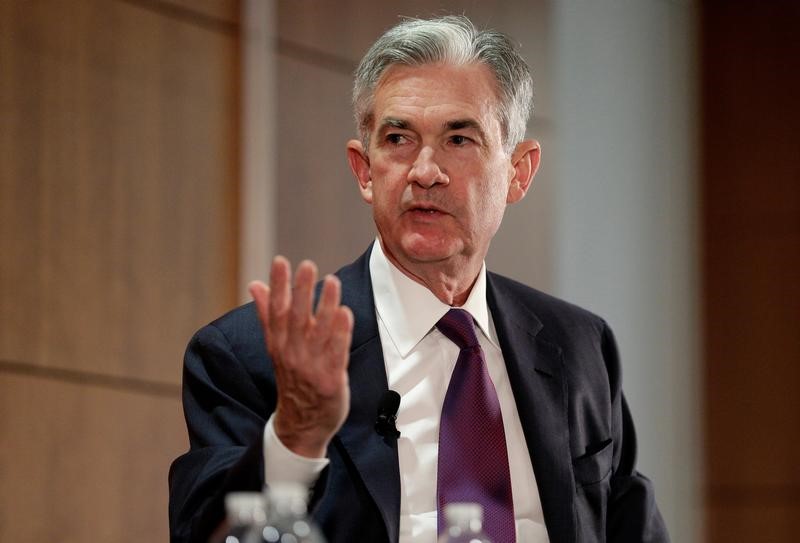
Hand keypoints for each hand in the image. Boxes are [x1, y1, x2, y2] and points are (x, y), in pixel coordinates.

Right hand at [249, 257, 352, 458]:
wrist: (301, 425)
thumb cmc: (293, 379)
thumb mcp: (277, 347)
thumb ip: (268, 314)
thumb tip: (255, 284)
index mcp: (279, 344)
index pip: (275, 310)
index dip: (278, 285)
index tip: (281, 261)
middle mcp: (292, 353)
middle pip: (295, 318)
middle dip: (300, 290)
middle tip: (306, 265)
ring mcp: (311, 367)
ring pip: (318, 332)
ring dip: (324, 305)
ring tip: (331, 281)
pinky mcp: (330, 380)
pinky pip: (335, 354)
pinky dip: (340, 334)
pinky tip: (345, 313)